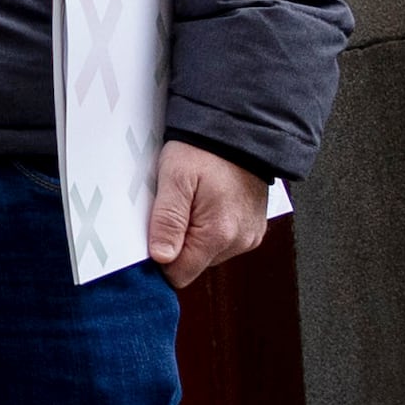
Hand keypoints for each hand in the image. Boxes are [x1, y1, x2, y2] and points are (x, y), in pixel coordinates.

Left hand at [148, 140, 274, 285]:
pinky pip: (222, 240)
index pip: (179, 274)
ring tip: (192, 200)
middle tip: (174, 206)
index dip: (160, 257)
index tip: (152, 232)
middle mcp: (239, 241)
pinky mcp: (252, 228)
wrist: (240, 130)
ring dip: (193, 233)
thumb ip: (167, 221)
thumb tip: (161, 258)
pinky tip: (206, 202)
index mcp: (219, 234)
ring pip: (206, 253)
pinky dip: (210, 226)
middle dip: (177, 241)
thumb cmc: (205, 150)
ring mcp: (249, 236)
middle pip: (193, 263)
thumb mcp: (174, 179)